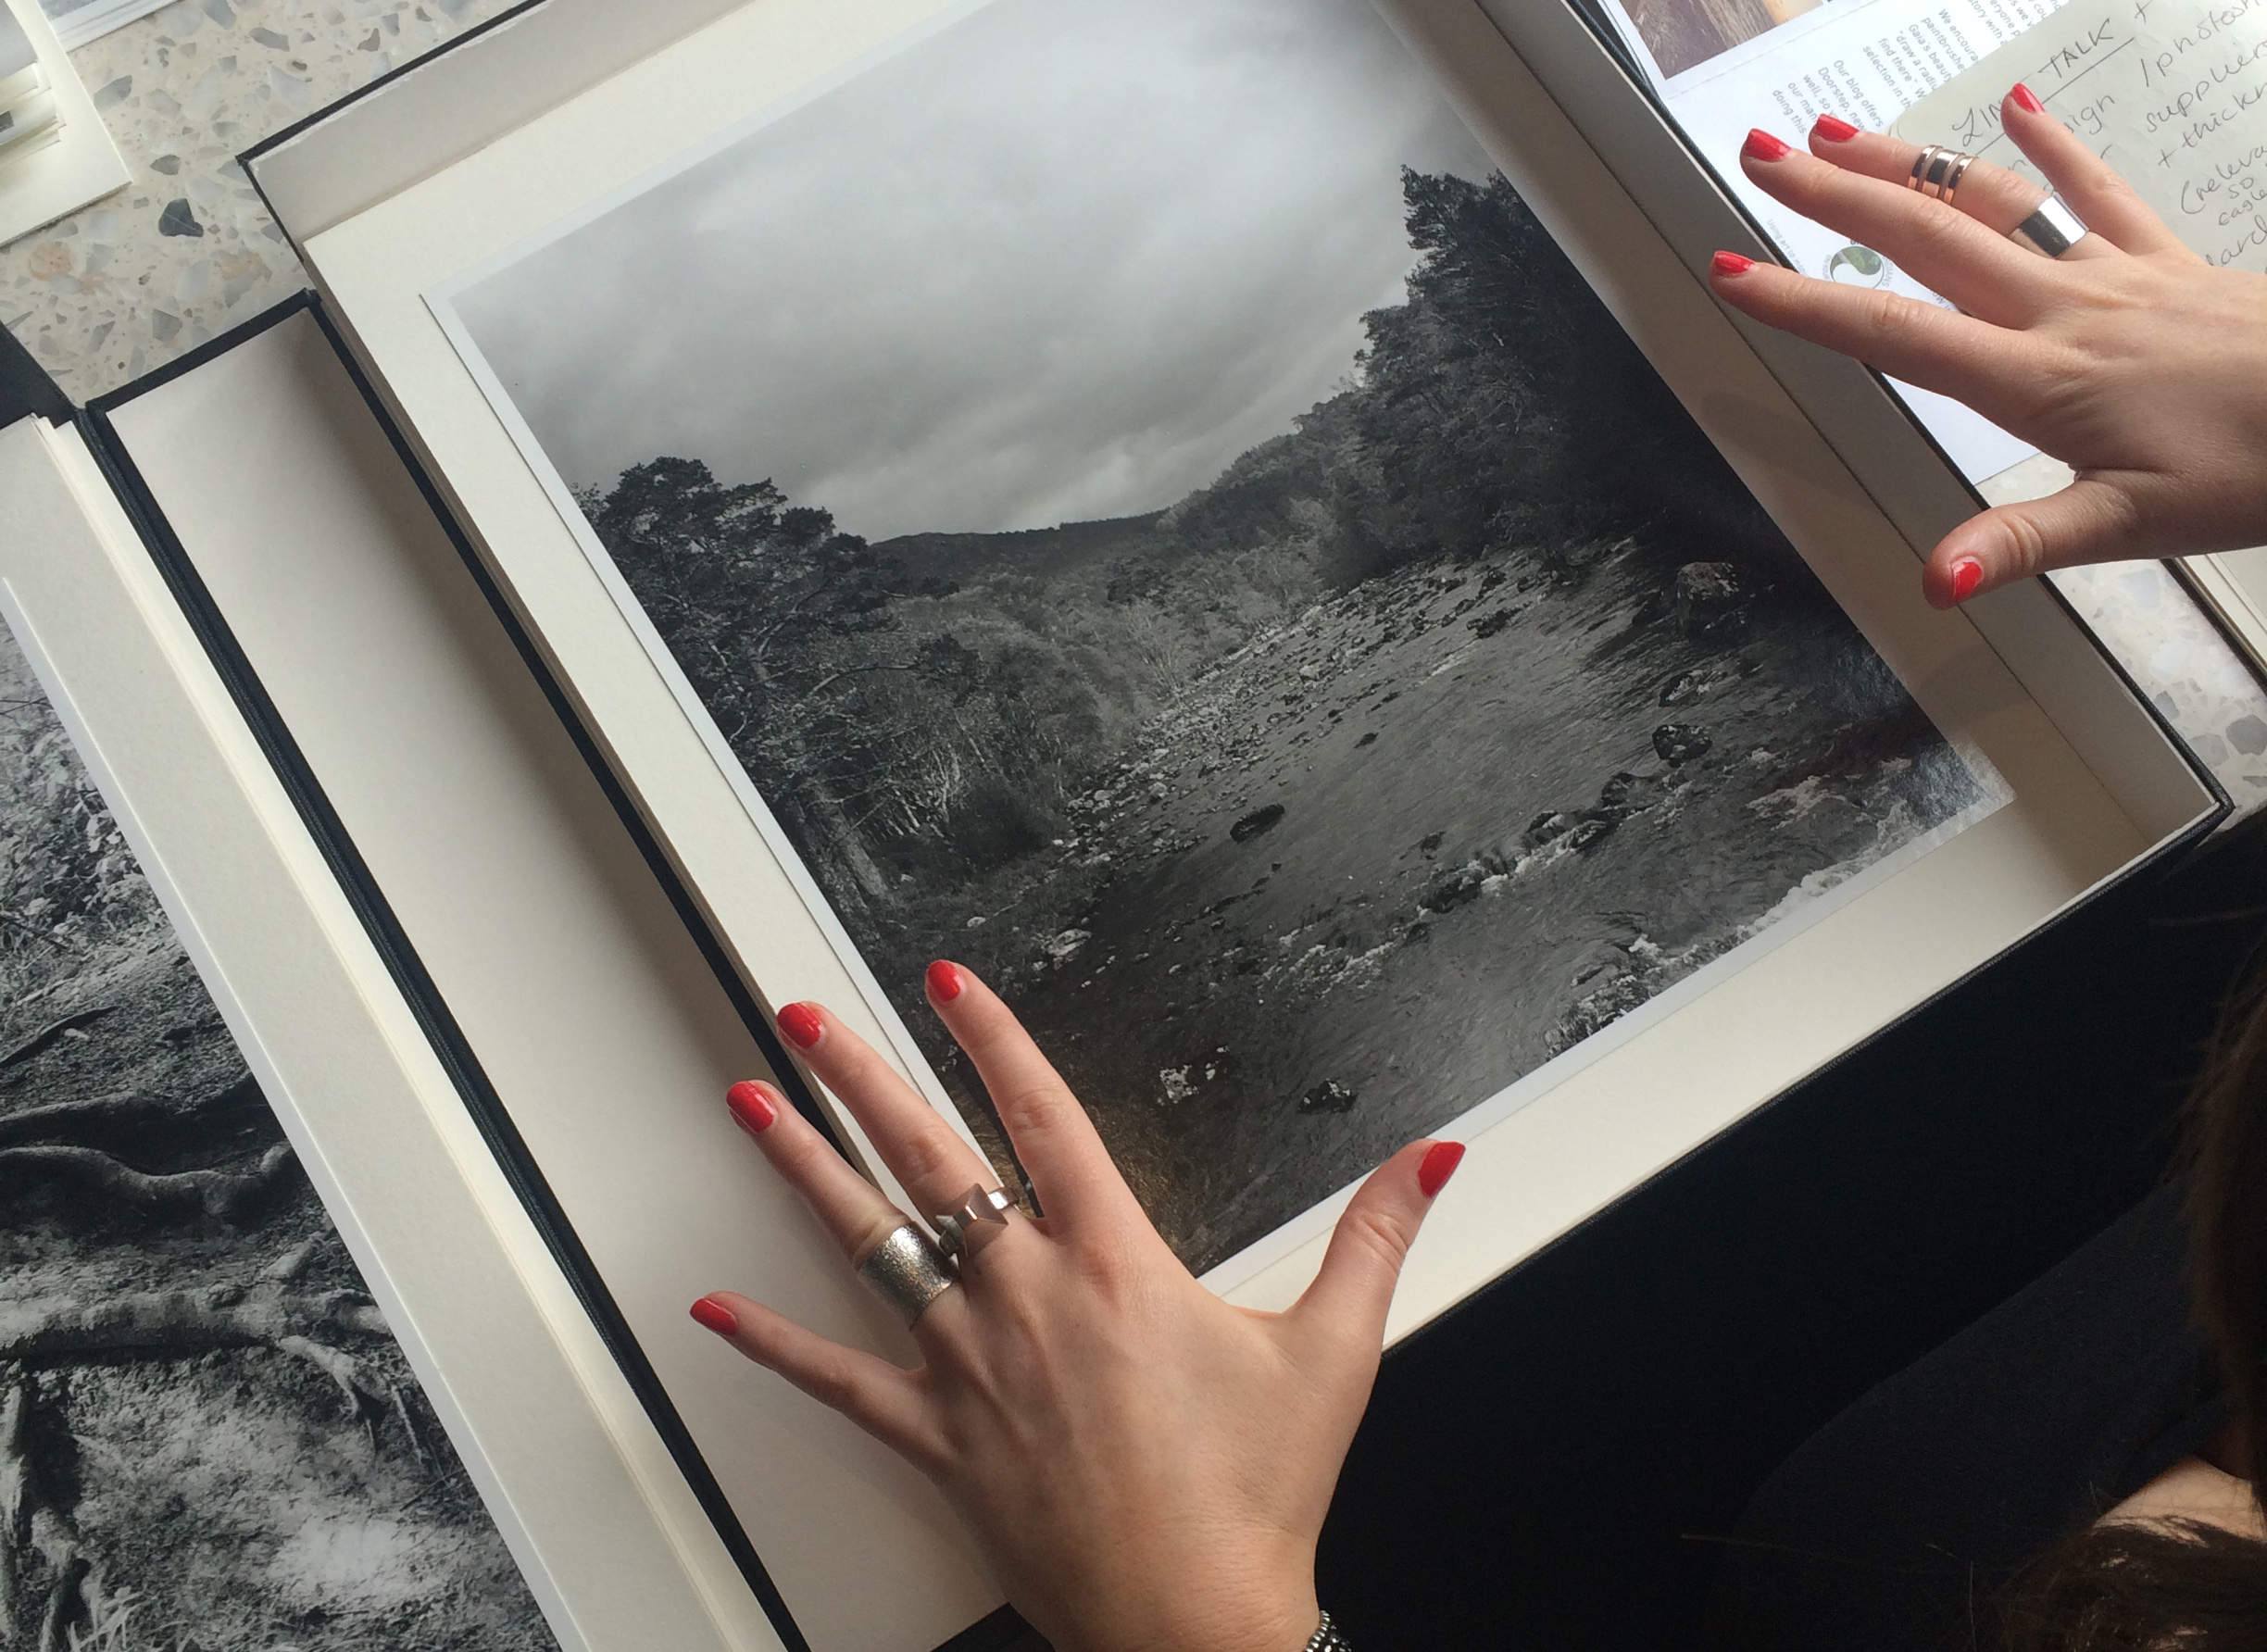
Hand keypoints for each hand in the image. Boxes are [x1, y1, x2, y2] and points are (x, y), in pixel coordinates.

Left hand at [691, 961, 1463, 1651]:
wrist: (1191, 1626)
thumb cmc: (1252, 1499)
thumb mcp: (1333, 1353)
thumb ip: (1377, 1237)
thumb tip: (1430, 1157)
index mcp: (1115, 1263)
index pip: (1043, 1116)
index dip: (994, 1038)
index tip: (949, 981)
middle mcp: (1027, 1298)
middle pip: (927, 1157)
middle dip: (859, 1073)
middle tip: (804, 1011)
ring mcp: (969, 1366)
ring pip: (869, 1244)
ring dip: (802, 1168)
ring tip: (750, 1104)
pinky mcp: (937, 1437)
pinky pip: (837, 1381)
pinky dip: (772, 1344)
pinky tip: (713, 1310)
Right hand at [1709, 91, 2266, 606]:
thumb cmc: (2251, 470)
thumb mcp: (2128, 527)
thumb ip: (2022, 543)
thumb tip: (1937, 576)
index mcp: (2037, 380)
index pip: (1894, 334)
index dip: (1805, 304)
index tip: (1735, 272)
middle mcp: (2062, 310)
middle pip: (1926, 238)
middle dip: (1834, 197)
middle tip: (1763, 156)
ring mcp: (2112, 275)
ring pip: (1992, 203)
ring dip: (1912, 162)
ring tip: (1842, 131)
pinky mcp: (2164, 260)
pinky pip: (2099, 189)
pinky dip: (2053, 145)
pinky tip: (2017, 104)